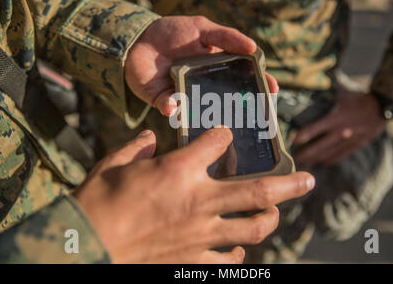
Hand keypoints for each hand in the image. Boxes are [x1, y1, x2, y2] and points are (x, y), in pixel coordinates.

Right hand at [74, 127, 313, 263]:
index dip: (223, 134)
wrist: (84, 247)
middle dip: (289, 184)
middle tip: (308, 180)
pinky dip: (236, 251)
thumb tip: (148, 136)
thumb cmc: (97, 202)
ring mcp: (200, 233)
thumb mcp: (114, 165)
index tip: (225, 133)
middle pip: (258, 190)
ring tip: (275, 212)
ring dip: (269, 219)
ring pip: (252, 227)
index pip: (217, 141)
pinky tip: (236, 246)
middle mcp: (199, 200)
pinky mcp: (192, 258)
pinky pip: (227, 257)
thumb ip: (137, 148)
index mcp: (179, 169)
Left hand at [125, 16, 278, 115]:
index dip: (259, 85)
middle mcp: (206, 87)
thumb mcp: (203, 28)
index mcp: (218, 70)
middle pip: (227, 101)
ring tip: (217, 122)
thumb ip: (226, 36)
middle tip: (251, 115)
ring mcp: (187, 96)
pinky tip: (173, 105)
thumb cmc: (175, 32)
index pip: (243, 79)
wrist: (140, 39)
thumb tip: (252, 47)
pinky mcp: (165, 102)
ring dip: (208, 117)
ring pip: (202, 112)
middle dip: (240, 109)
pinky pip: (171, 110)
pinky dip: (172, 108)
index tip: (272, 91)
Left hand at [293, 88, 385, 166]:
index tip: (293, 141)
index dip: (303, 135)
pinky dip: (332, 159)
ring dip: (317, 158)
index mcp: (336, 118)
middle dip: (307, 153)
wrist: (383, 107)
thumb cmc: (360, 97)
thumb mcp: (343, 91)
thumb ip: (328, 89)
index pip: (315, 129)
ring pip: (330, 152)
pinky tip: (323, 163)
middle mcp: (341, 131)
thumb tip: (313, 80)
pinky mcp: (357, 144)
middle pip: (320, 145)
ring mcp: (349, 140)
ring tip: (306, 163)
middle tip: (295, 158)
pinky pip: (342, 154)